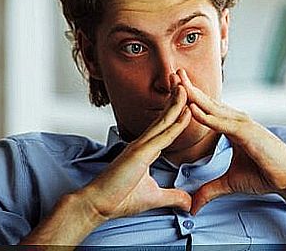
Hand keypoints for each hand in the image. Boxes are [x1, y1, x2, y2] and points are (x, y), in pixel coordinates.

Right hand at [77, 82, 192, 221]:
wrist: (96, 205)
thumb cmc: (119, 198)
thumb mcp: (154, 197)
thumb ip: (173, 197)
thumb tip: (188, 203)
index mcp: (145, 149)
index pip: (165, 125)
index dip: (176, 110)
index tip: (188, 98)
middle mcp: (143, 143)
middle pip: (165, 116)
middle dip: (176, 98)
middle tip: (186, 81)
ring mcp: (140, 146)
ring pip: (164, 121)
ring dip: (177, 103)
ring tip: (187, 86)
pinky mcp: (139, 154)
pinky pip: (162, 136)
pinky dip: (176, 124)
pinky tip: (187, 113)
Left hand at [176, 69, 285, 214]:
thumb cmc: (264, 175)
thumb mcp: (229, 182)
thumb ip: (209, 190)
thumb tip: (194, 206)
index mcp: (232, 126)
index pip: (207, 109)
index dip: (191, 99)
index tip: (175, 88)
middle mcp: (236, 120)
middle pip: (207, 102)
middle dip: (189, 88)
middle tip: (173, 73)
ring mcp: (242, 124)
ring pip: (212, 108)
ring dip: (194, 96)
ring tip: (177, 83)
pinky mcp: (247, 132)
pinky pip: (222, 123)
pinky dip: (206, 116)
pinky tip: (192, 108)